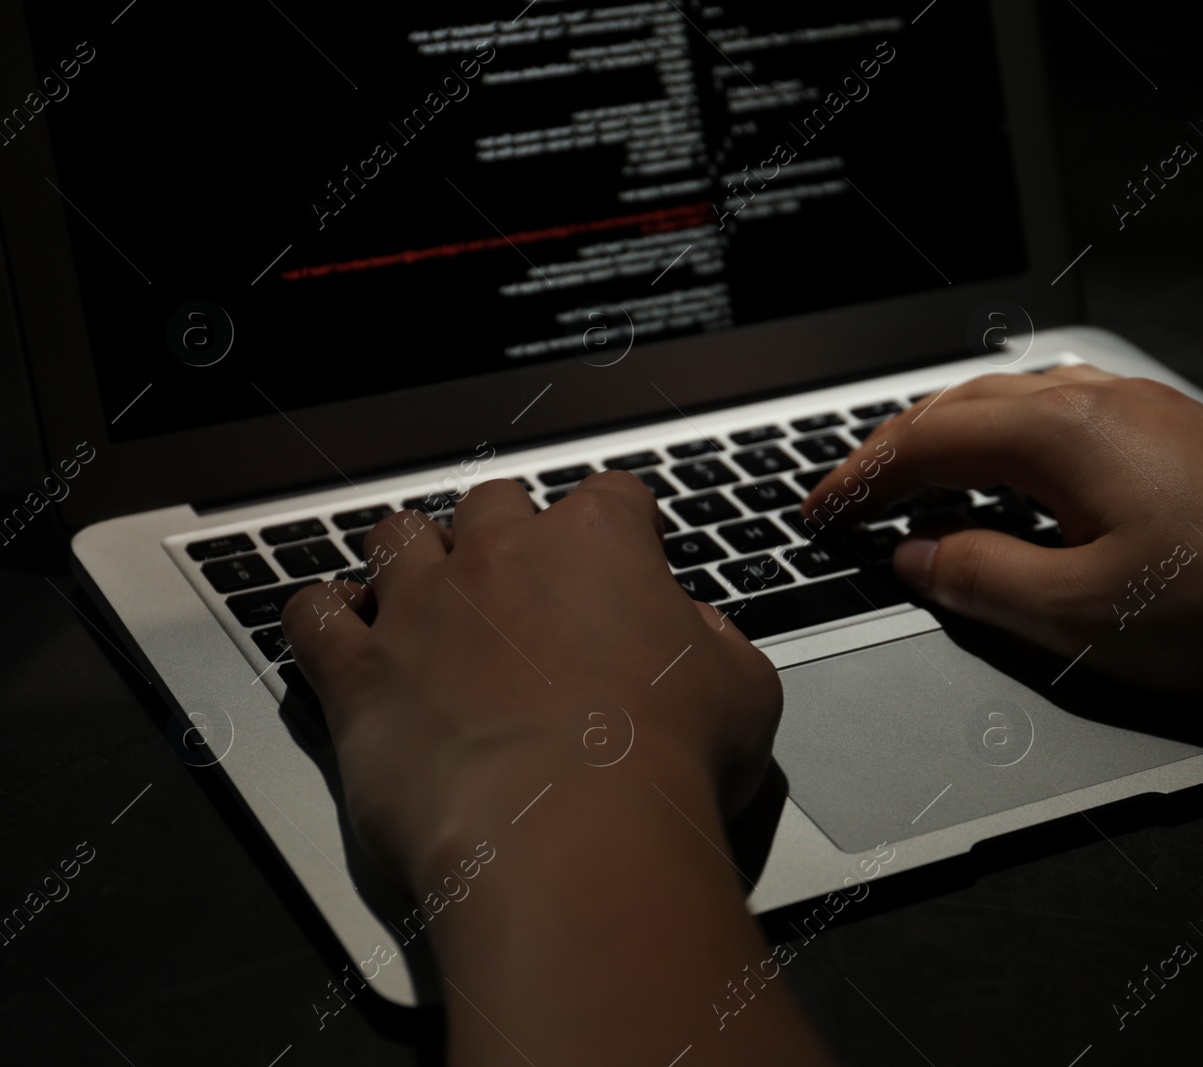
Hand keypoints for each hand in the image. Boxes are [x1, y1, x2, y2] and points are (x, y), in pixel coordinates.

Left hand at [281, 472, 781, 893]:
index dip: (623, 529)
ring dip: (412, 558)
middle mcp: (503, 556)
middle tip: (525, 588)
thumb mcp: (742, 692)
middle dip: (508, 535)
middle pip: (494, 503)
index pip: (612, 497)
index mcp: (601, 544)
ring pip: (397, 539)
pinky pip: (313, 617)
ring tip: (424, 593)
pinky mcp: (360, 674)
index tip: (628, 561)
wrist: (574, 837)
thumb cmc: (667, 762)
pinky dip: (321, 615)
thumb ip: (716, 644)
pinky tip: (335, 626)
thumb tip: (696, 634)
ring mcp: (422, 608)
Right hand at [800, 364, 1202, 691]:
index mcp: (1058, 431)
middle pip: (961, 406)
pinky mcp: (1174, 430)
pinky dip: (1008, 445)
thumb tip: (916, 556)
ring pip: (1013, 403)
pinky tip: (1018, 484)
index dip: (858, 478)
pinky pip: (1061, 417)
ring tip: (919, 487)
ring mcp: (1140, 407)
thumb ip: (977, 578)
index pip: (924, 440)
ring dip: (951, 440)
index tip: (817, 511)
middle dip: (894, 451)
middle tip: (852, 498)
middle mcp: (1095, 400)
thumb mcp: (1077, 614)